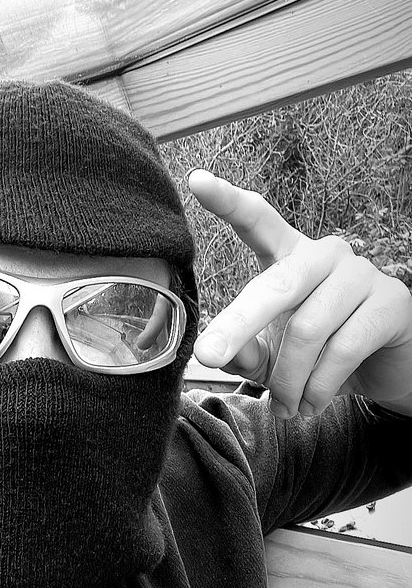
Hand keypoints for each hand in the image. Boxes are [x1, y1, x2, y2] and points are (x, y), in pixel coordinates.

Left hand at [189, 170, 411, 417]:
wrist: (385, 370)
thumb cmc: (321, 352)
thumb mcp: (274, 352)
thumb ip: (246, 348)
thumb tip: (222, 353)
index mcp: (289, 254)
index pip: (258, 219)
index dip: (228, 200)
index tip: (197, 180)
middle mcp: (324, 254)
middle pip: (274, 284)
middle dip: (237, 325)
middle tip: (208, 357)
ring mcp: (361, 274)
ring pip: (308, 328)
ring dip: (290, 379)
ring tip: (286, 407)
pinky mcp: (391, 303)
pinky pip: (343, 348)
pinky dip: (320, 387)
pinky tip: (312, 405)